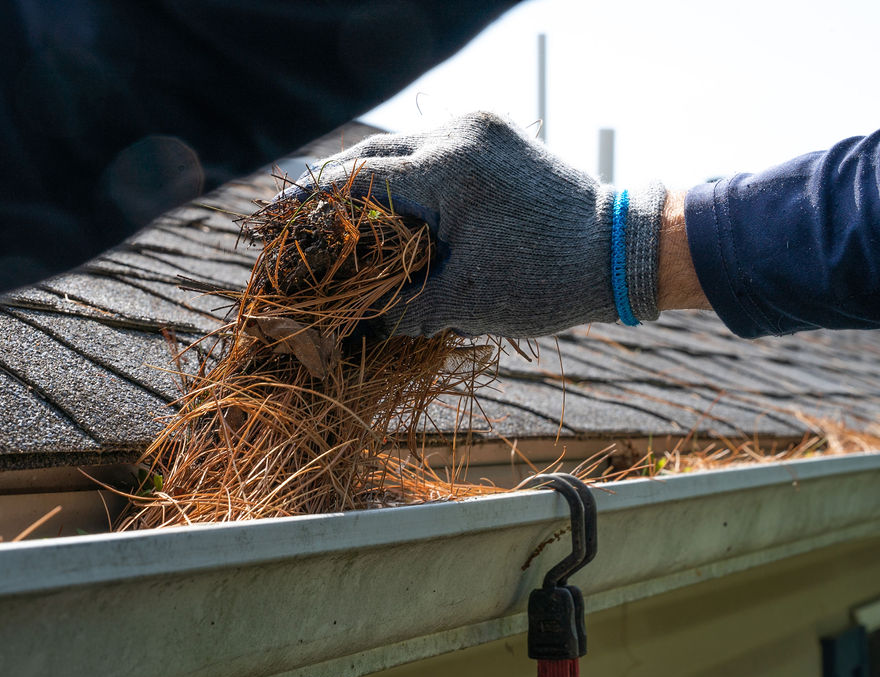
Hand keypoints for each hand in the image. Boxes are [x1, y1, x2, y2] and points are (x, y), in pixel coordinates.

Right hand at [289, 112, 666, 337]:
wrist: (621, 250)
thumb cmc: (547, 281)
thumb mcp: (464, 302)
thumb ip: (397, 310)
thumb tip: (347, 329)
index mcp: (448, 169)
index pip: (355, 180)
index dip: (309, 204)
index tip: (275, 220)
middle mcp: (459, 132)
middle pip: (370, 154)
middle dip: (332, 188)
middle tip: (299, 218)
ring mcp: (479, 127)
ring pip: (399, 147)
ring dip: (367, 180)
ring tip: (340, 217)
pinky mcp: (494, 134)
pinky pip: (431, 149)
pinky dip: (404, 175)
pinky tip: (392, 205)